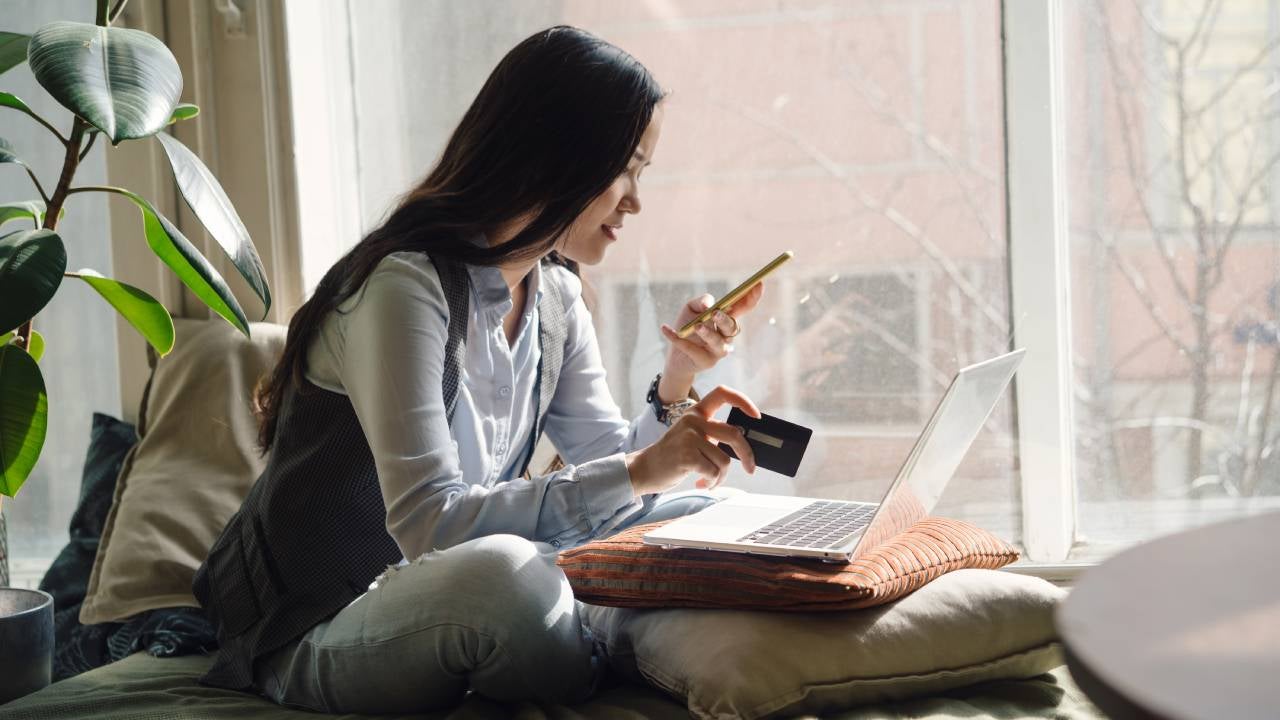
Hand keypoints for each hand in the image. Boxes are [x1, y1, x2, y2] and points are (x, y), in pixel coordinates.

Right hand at [625, 385, 760, 495]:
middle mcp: (693, 420)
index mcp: (695, 412)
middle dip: (747, 455)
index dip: (743, 401)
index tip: (756, 416)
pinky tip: (701, 483)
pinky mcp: (687, 455)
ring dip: (721, 476)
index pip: (722, 393)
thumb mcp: (691, 436)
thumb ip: (712, 435)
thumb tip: (743, 446)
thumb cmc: (673, 456)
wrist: (645, 469)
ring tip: (710, 480)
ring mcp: (689, 437)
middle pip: (734, 434)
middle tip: (750, 468)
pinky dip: (711, 482)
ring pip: (725, 460)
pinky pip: (714, 472)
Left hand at [658, 282, 764, 389]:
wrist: (675, 356)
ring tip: (697, 327)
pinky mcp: (705, 362)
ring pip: (718, 343)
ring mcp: (717, 351)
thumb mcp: (690, 309)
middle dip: (725, 320)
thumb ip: (700, 303)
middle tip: (714, 313)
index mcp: (726, 319)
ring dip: (708, 334)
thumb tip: (709, 304)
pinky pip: (693, 350)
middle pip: (732, 327)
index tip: (758, 283)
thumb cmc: (686, 328)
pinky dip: (678, 339)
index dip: (752, 297)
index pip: (743, 307)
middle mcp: (726, 336)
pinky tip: (665, 328)